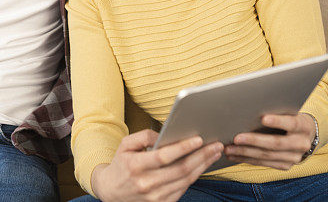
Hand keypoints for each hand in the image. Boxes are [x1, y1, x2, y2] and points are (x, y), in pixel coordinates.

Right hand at [90, 129, 222, 201]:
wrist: (111, 192)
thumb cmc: (121, 164)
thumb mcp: (126, 144)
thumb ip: (144, 136)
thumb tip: (166, 133)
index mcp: (136, 166)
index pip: (164, 156)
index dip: (183, 148)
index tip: (199, 139)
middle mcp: (146, 184)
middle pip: (181, 170)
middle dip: (201, 156)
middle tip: (216, 145)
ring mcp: (155, 197)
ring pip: (186, 181)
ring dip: (203, 166)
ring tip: (214, 153)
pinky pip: (183, 189)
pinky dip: (195, 177)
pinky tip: (203, 166)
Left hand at [224, 113, 314, 169]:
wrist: (305, 135)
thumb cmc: (290, 117)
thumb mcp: (289, 111)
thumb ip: (277, 110)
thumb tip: (251, 106)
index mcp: (304, 126)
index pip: (292, 123)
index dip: (278, 121)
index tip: (263, 118)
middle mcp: (301, 144)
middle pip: (276, 143)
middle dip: (254, 141)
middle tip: (236, 138)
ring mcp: (294, 157)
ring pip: (267, 156)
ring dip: (245, 152)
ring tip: (229, 148)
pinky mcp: (285, 165)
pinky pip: (264, 163)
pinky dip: (247, 159)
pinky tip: (234, 155)